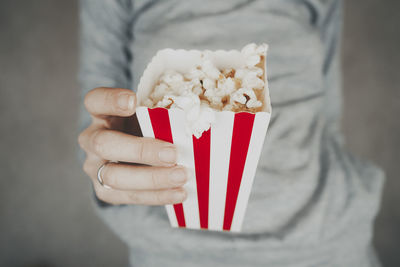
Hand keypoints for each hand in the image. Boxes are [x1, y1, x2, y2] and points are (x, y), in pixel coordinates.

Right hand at [78, 87, 186, 204]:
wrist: (136, 156)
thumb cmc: (147, 128)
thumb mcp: (150, 116)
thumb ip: (161, 115)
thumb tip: (194, 119)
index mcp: (101, 114)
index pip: (95, 101)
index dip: (111, 100)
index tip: (133, 101)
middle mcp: (92, 140)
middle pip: (105, 144)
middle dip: (141, 150)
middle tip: (172, 154)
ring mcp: (95, 167)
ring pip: (114, 176)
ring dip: (151, 178)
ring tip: (181, 176)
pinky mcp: (105, 191)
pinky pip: (128, 197)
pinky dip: (156, 196)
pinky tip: (179, 193)